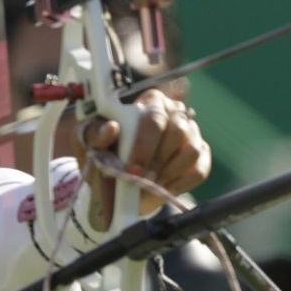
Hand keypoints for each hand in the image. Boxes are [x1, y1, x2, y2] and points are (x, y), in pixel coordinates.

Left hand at [75, 89, 210, 229]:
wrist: (114, 179)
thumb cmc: (103, 152)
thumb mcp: (90, 141)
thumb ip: (95, 133)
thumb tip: (110, 128)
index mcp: (149, 102)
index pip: (154, 117)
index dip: (145, 146)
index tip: (132, 169)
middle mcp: (174, 112)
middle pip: (178, 131)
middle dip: (157, 161)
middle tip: (140, 181)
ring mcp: (191, 133)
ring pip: (191, 150)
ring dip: (168, 172)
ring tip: (148, 184)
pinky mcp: (200, 155)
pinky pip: (199, 170)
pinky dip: (179, 183)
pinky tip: (161, 188)